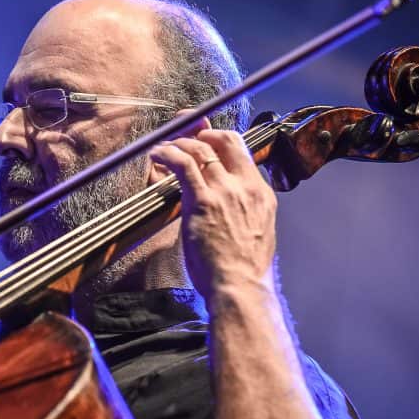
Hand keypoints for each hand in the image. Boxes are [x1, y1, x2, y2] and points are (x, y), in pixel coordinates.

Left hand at [148, 126, 276, 299]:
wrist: (240, 287)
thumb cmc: (244, 270)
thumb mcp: (258, 232)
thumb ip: (246, 212)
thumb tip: (232, 207)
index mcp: (261, 194)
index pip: (242, 152)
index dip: (221, 139)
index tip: (206, 139)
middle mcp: (245, 186)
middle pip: (224, 140)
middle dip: (201, 132)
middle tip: (184, 135)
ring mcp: (224, 191)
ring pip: (200, 149)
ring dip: (178, 143)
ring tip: (164, 148)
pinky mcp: (202, 201)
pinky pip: (183, 164)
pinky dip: (167, 153)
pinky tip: (157, 154)